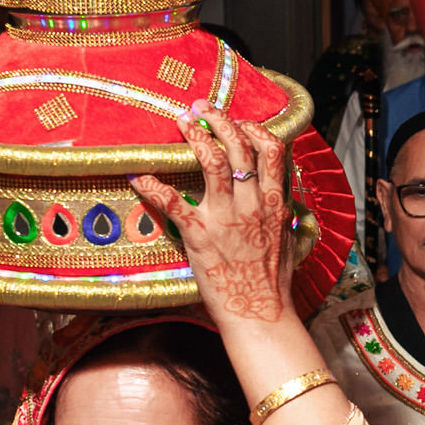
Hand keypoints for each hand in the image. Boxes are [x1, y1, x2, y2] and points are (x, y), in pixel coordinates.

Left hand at [131, 106, 297, 325]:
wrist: (260, 316)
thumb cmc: (272, 287)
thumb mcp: (285, 244)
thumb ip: (281, 218)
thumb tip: (282, 205)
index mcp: (274, 205)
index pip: (273, 151)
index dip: (256, 129)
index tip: (242, 121)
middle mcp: (252, 204)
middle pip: (241, 147)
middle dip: (221, 120)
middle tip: (203, 108)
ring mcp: (227, 218)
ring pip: (215, 162)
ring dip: (197, 137)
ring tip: (182, 122)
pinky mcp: (201, 235)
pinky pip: (173, 202)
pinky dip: (153, 186)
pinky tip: (138, 175)